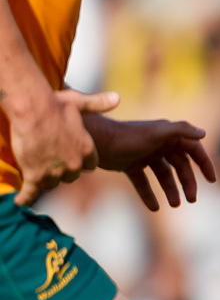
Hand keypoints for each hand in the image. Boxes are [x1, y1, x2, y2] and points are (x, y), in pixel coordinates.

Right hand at [9, 89, 116, 205]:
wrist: (31, 110)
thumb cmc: (54, 104)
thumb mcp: (79, 103)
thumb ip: (98, 104)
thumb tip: (117, 98)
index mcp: (86, 150)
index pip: (89, 165)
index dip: (80, 161)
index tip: (70, 155)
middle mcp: (74, 165)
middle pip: (71, 176)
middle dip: (62, 170)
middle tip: (50, 160)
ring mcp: (54, 172)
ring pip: (52, 183)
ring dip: (44, 178)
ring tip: (35, 169)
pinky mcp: (35, 176)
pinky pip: (32, 193)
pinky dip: (26, 197)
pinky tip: (21, 201)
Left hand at [83, 111, 217, 210]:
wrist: (97, 141)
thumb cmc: (129, 136)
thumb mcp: (157, 132)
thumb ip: (181, 130)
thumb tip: (204, 133)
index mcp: (169, 136)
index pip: (194, 150)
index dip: (204, 164)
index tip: (212, 180)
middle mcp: (159, 145)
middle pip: (180, 166)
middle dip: (187, 183)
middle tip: (191, 200)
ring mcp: (145, 156)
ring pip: (164, 176)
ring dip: (171, 190)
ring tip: (173, 205)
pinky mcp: (130, 165)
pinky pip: (143, 182)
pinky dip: (148, 194)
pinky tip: (154, 208)